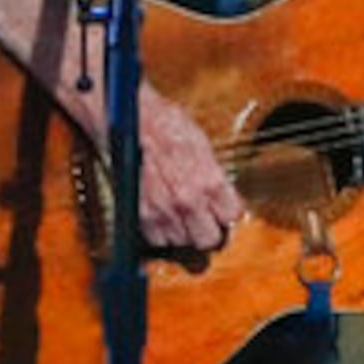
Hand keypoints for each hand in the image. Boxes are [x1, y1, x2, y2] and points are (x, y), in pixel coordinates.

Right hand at [131, 85, 243, 250]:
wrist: (129, 121)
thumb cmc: (165, 125)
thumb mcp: (202, 144)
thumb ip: (214, 175)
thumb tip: (225, 196)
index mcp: (210, 181)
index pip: (233, 216)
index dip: (228, 212)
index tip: (223, 208)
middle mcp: (189, 200)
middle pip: (209, 240)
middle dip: (209, 230)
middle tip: (205, 219)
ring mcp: (164, 211)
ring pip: (184, 243)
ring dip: (184, 232)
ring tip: (181, 214)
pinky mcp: (141, 215)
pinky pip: (157, 241)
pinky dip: (161, 233)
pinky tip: (163, 216)